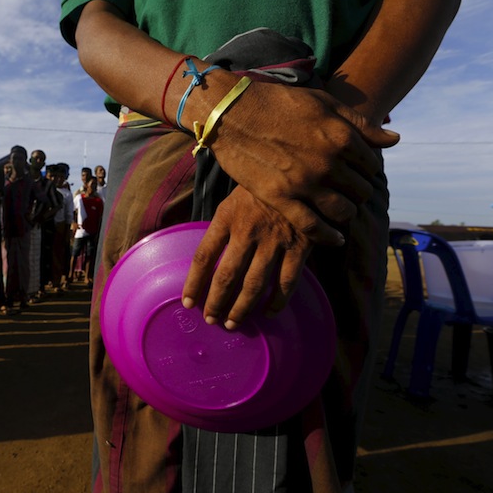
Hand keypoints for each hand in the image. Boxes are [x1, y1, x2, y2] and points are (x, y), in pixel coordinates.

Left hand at [182, 186, 312, 328]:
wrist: (304, 169)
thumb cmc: (264, 186)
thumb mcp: (235, 198)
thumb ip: (223, 225)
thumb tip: (206, 259)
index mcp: (227, 216)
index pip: (203, 256)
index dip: (193, 283)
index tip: (188, 302)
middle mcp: (248, 230)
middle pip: (226, 276)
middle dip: (216, 303)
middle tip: (211, 320)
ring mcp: (275, 240)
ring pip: (254, 285)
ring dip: (241, 309)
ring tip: (232, 323)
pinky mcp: (301, 246)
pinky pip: (287, 282)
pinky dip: (277, 301)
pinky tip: (268, 312)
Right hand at [208, 80, 398, 245]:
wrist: (231, 112)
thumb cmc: (277, 102)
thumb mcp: (323, 104)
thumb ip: (359, 123)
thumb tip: (394, 140)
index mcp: (341, 136)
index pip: (371, 165)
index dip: (367, 170)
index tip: (358, 174)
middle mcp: (327, 162)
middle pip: (361, 190)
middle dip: (358, 192)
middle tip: (348, 192)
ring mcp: (304, 182)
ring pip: (342, 211)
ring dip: (346, 213)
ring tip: (340, 211)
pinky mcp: (280, 197)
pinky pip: (312, 226)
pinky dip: (328, 236)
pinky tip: (334, 239)